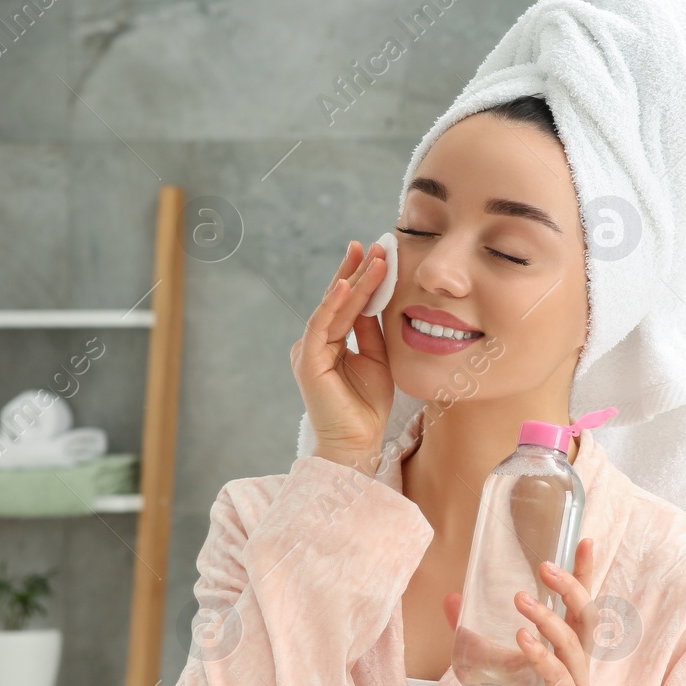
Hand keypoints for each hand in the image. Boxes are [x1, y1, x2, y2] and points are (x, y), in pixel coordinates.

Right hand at [293, 240, 393, 472]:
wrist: (359, 442)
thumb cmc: (368, 406)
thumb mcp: (377, 359)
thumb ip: (371, 330)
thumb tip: (374, 299)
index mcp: (331, 343)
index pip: (347, 304)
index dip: (361, 278)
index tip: (377, 253)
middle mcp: (316, 343)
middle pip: (337, 300)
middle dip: (355, 271)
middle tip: (371, 244)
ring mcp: (310, 351)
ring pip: (332, 308)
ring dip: (350, 281)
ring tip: (368, 256)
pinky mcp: (308, 361)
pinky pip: (320, 326)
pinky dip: (332, 305)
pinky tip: (345, 286)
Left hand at [452, 539, 596, 685]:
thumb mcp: (482, 660)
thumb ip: (471, 630)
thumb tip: (452, 596)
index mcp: (564, 646)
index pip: (579, 603)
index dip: (584, 573)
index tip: (584, 539)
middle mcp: (576, 663)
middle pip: (586, 618)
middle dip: (571, 587)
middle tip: (546, 566)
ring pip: (573, 644)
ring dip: (547, 619)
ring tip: (519, 601)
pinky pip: (560, 678)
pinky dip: (542, 656)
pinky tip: (522, 641)